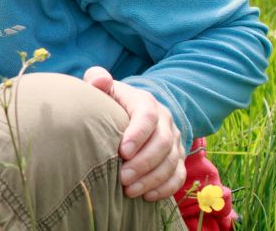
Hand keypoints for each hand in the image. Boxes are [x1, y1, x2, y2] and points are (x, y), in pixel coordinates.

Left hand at [83, 67, 185, 200]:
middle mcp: (165, 121)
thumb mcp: (103, 90)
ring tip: (129, 191)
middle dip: (143, 163)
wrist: (129, 114)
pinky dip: (165, 188)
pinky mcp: (177, 159)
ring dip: (152, 179)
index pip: (148, 116)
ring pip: (172, 162)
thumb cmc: (110, 103)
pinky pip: (179, 176)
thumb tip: (100, 80)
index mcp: (146, 102)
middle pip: (162, 143)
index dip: (138, 134)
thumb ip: (97, 79)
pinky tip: (146, 197)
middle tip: (122, 178)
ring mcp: (174, 141)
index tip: (122, 152)